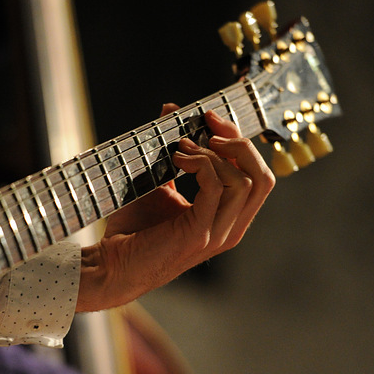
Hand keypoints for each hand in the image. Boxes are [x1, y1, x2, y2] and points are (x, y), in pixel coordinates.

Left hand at [76, 104, 274, 311]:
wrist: (111, 265)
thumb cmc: (132, 230)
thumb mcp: (157, 182)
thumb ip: (172, 150)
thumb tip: (171, 108)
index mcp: (227, 217)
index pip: (257, 175)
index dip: (240, 142)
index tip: (210, 120)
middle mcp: (230, 228)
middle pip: (263, 177)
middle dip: (239, 143)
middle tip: (207, 127)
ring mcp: (218, 234)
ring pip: (245, 181)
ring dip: (214, 154)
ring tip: (181, 148)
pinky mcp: (199, 234)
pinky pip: (218, 188)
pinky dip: (201, 164)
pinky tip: (177, 159)